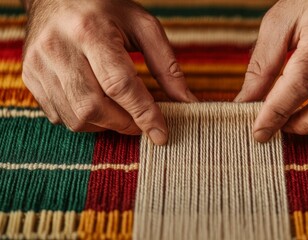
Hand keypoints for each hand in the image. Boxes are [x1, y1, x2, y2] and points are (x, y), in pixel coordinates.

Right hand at [22, 0, 196, 144]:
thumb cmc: (105, 9)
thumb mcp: (142, 26)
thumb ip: (166, 64)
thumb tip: (186, 101)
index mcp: (90, 30)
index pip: (120, 84)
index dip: (143, 113)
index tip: (160, 134)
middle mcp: (59, 48)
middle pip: (94, 107)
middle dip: (124, 123)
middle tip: (139, 121)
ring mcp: (39, 64)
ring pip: (75, 118)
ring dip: (104, 124)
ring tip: (118, 110)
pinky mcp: (31, 77)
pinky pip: (59, 116)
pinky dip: (84, 119)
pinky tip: (95, 102)